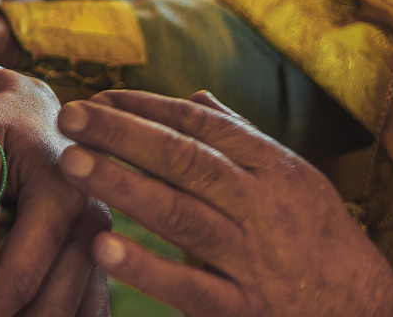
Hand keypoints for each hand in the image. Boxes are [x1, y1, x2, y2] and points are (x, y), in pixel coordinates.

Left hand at [0, 68, 110, 315]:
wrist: (33, 107)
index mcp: (62, 195)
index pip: (24, 270)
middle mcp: (91, 224)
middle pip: (53, 302)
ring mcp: (98, 243)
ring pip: (72, 309)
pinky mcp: (95, 255)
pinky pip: (85, 304)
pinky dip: (56, 315)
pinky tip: (24, 314)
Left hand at [56, 90, 392, 316]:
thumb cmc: (323, 242)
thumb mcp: (296, 181)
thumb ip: (241, 138)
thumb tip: (194, 97)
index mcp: (272, 168)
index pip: (199, 127)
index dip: (145, 108)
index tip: (97, 97)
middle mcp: (260, 207)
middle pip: (183, 160)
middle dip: (122, 134)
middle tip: (69, 117)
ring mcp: (250, 259)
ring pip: (179, 214)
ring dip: (123, 186)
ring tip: (73, 164)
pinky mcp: (244, 311)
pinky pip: (190, 287)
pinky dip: (147, 268)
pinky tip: (104, 248)